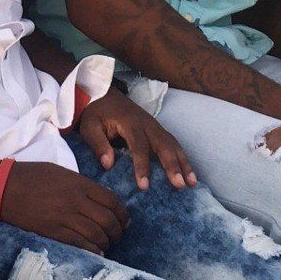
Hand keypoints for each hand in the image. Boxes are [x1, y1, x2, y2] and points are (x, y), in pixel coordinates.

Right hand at [0, 161, 129, 252]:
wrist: (4, 186)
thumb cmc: (32, 176)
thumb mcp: (61, 172)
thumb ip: (81, 184)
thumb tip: (98, 199)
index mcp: (79, 183)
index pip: (112, 200)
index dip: (122, 213)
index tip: (124, 221)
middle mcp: (76, 200)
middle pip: (108, 220)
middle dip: (117, 231)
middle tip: (117, 236)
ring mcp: (64, 216)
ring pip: (96, 234)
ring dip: (106, 243)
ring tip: (107, 245)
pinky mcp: (53, 231)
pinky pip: (79, 244)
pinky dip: (92, 250)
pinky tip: (97, 253)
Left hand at [72, 90, 195, 189]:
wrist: (102, 93)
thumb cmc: (95, 112)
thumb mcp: (89, 126)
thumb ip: (98, 144)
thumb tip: (109, 164)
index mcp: (130, 123)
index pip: (139, 146)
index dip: (142, 166)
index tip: (144, 186)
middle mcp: (147, 124)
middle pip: (163, 144)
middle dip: (173, 165)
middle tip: (179, 185)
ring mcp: (154, 125)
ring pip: (172, 144)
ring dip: (183, 163)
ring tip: (191, 182)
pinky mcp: (157, 129)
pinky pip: (172, 143)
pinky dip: (182, 158)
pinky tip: (188, 173)